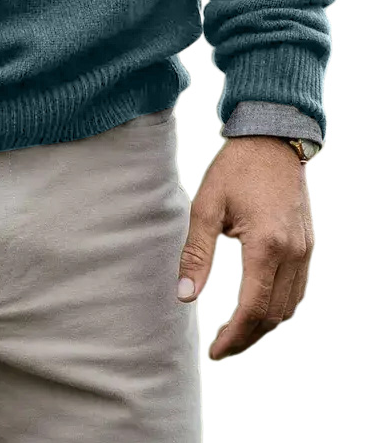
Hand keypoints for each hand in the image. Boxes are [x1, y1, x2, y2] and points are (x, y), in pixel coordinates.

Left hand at [176, 135, 314, 359]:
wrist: (272, 139)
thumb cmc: (234, 168)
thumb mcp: (206, 206)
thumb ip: (196, 253)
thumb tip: (185, 296)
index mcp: (266, 246)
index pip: (252, 309)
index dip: (234, 336)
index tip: (214, 352)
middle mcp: (293, 253)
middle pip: (273, 315)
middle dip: (246, 337)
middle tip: (220, 347)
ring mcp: (305, 250)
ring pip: (289, 307)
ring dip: (263, 325)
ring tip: (235, 331)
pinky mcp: (308, 244)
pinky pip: (298, 289)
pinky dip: (278, 306)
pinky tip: (257, 306)